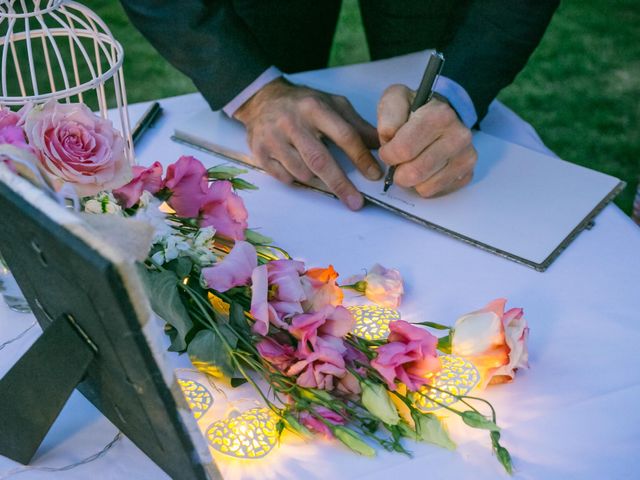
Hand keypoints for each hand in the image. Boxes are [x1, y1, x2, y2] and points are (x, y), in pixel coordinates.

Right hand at [234, 78, 381, 209]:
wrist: (263, 100)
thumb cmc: (304, 104)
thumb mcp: (332, 105)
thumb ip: (356, 125)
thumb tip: (380, 146)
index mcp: (314, 108)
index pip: (343, 135)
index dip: (360, 157)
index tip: (374, 175)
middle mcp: (292, 122)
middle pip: (320, 160)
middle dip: (340, 184)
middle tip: (355, 202)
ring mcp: (273, 138)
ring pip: (302, 173)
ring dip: (318, 181)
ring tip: (325, 178)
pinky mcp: (260, 153)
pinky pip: (285, 178)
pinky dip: (298, 180)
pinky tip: (302, 171)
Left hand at [377, 84, 476, 196]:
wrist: (445, 113)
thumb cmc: (416, 109)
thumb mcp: (396, 99)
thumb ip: (388, 115)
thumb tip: (389, 138)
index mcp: (440, 116)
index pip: (403, 150)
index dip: (388, 154)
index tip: (388, 149)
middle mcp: (458, 137)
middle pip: (414, 173)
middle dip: (398, 171)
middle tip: (399, 161)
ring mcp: (466, 157)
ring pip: (424, 187)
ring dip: (411, 180)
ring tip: (413, 162)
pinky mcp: (467, 174)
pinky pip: (435, 192)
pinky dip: (424, 184)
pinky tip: (426, 168)